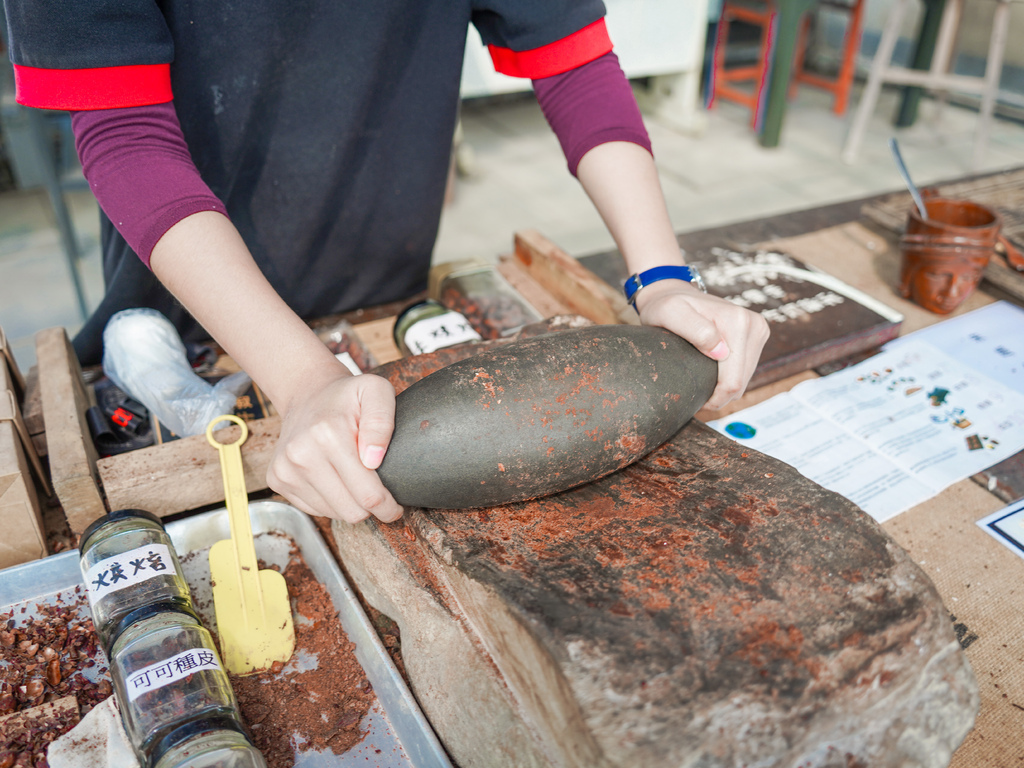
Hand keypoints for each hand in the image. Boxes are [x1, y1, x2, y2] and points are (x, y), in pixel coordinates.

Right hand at [267, 370, 402, 523]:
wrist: (308, 394)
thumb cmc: (348, 396)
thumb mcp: (376, 391)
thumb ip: (381, 421)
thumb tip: (373, 459)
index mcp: (329, 435)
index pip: (368, 494)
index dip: (389, 507)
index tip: (397, 507)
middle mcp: (301, 454)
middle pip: (351, 511)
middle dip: (372, 509)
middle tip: (381, 494)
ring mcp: (285, 469)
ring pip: (334, 514)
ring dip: (351, 504)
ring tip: (357, 481)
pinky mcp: (277, 479)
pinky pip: (315, 509)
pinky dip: (331, 502)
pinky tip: (337, 480)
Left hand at [635, 280, 769, 409]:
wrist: (673, 293)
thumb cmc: (666, 305)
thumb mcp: (671, 314)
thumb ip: (695, 330)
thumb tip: (721, 352)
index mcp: (739, 323)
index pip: (733, 381)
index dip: (714, 398)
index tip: (695, 400)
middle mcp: (755, 325)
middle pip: (742, 382)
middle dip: (719, 395)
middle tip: (695, 394)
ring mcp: (758, 330)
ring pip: (745, 379)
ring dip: (724, 387)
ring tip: (700, 380)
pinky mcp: (756, 336)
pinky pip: (745, 370)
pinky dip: (729, 377)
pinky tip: (712, 373)